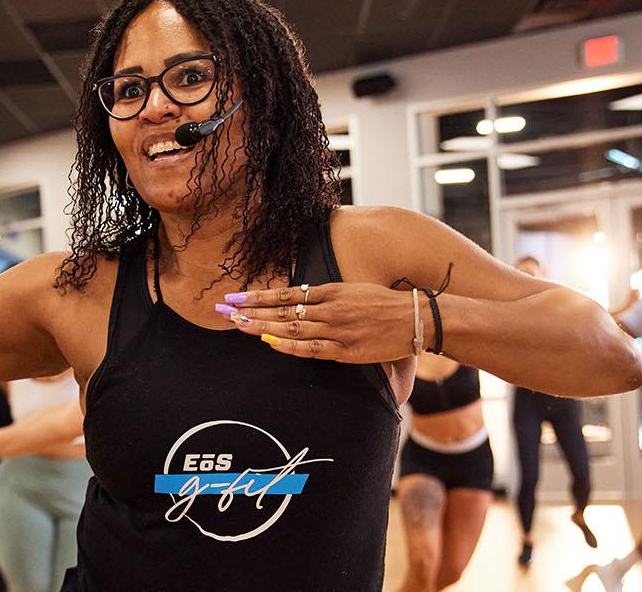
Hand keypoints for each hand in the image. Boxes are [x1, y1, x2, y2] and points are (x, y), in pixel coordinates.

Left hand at [220, 283, 421, 363]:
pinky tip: (270, 342)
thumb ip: (328, 298)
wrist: (417, 318)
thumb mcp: (354, 292)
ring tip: (237, 325)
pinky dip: (290, 345)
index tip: (235, 297)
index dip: (259, 296)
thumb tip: (302, 300)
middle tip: (224, 309)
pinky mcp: (346, 350)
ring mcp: (336, 329)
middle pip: (282, 310)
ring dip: (262, 326)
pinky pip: (312, 348)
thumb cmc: (386, 306)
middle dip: (250, 310)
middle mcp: (329, 308)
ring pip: (291, 327)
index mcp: (331, 291)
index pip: (286, 294)